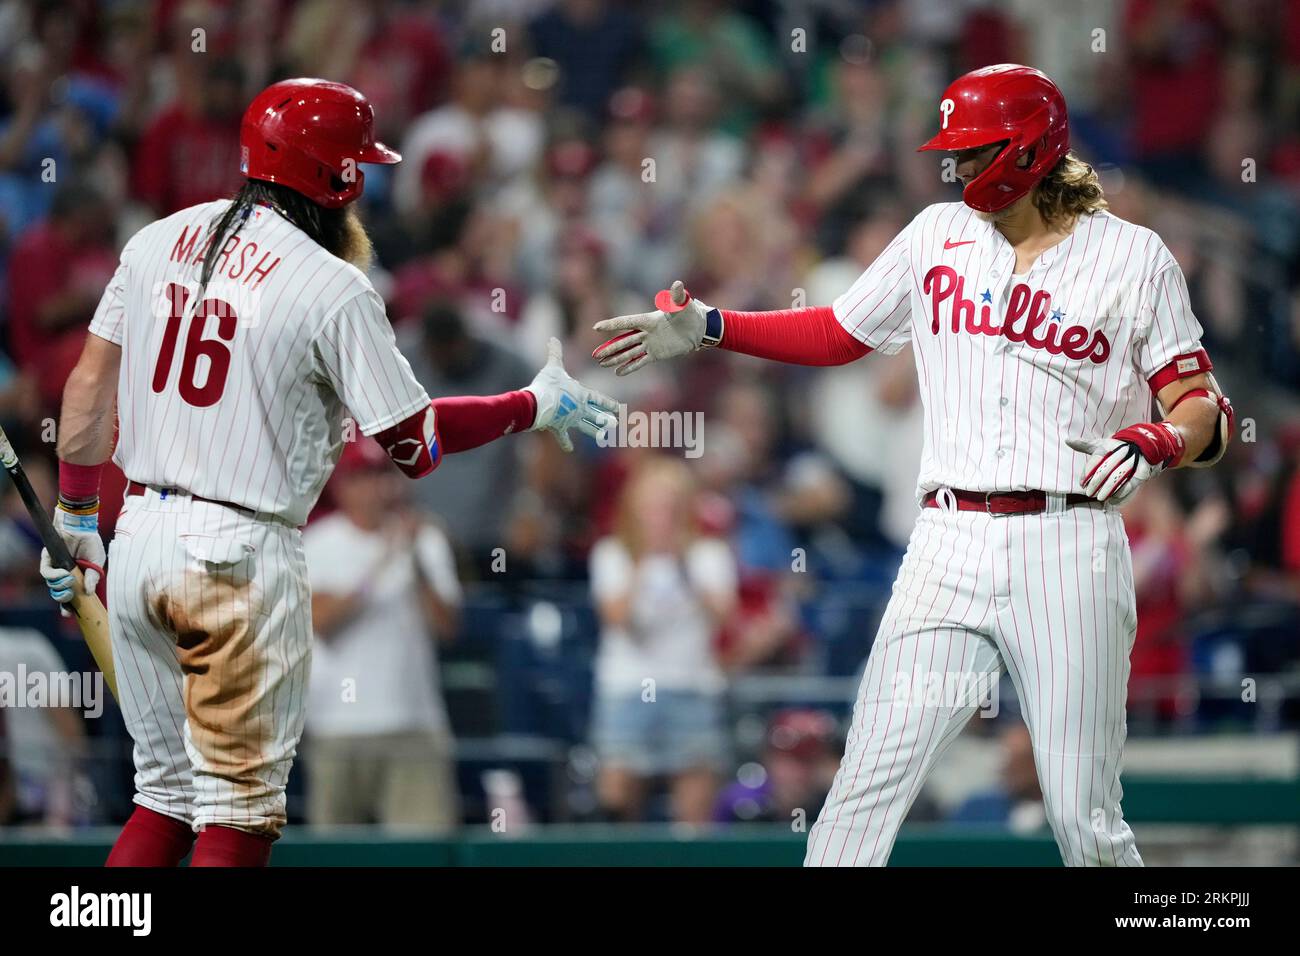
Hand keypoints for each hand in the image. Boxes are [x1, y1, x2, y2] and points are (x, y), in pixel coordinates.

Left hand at [39, 505, 105, 608]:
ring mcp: (55, 567)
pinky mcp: (47, 559)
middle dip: (63, 600)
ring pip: (51, 585)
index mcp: (76, 577)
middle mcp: (64, 574)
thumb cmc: (90, 542)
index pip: (70, 595)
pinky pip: (46, 572)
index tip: (69, 615)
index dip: (68, 606)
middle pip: (58, 593)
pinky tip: (64, 573)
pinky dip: (54, 576)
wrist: (81, 525)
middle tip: (69, 598)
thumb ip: (93, 577)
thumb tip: (89, 593)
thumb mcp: (97, 562)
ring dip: (60, 586)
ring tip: (70, 580)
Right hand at [525, 337, 618, 451]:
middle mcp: (580, 408)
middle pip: (596, 415)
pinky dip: (566, 443)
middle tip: (615, 424)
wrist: (539, 403)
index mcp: (582, 395)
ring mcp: (571, 419)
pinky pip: (563, 437)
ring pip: (586, 427)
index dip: (609, 403)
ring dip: (594, 432)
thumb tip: (552, 338)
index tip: (619, 408)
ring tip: (603, 437)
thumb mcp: (553, 366)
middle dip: (606, 419)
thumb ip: (555, 352)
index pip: (599, 399)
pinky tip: (570, 450)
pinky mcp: (559, 427)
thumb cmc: (548, 383)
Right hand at [592, 280, 712, 375]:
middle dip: (610, 348)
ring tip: (602, 364)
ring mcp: (650, 344)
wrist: (698, 329)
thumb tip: (678, 284)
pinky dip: (629, 367)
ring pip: (628, 352)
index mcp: (648, 320)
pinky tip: (618, 372)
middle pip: (623, 341)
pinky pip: (640, 361)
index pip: (626, 323)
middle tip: (595, 355)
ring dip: (616, 358)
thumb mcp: (682, 305)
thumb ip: (677, 296)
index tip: (597, 327)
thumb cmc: (690, 313)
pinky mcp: (656, 354)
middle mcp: (646, 332)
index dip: (612, 325)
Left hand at [1066, 421, 1184, 504]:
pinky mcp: (1142, 472)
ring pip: (1118, 477)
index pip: (1097, 458)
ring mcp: (1133, 462)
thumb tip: (1067, 440)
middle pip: (1106, 468)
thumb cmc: (1116, 448)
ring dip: (1108, 489)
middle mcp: (1122, 452)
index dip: (1088, 471)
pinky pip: (1131, 484)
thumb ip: (1085, 445)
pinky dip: (1122, 493)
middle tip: (1088, 493)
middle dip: (1096, 482)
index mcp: (1110, 445)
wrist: (1145, 448)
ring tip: (1099, 498)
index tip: (1082, 483)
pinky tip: (1113, 500)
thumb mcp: (1101, 445)